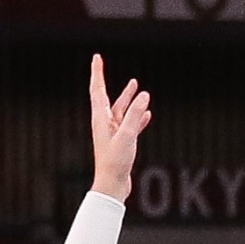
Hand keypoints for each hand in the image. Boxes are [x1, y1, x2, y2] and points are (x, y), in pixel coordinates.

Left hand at [88, 55, 151, 202]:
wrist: (112, 186)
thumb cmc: (115, 163)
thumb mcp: (127, 136)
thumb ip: (135, 115)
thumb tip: (143, 95)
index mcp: (101, 120)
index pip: (98, 90)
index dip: (97, 73)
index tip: (96, 58)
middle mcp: (104, 124)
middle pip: (105, 97)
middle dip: (104, 80)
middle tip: (101, 64)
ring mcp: (113, 134)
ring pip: (121, 111)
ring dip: (128, 98)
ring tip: (136, 85)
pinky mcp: (121, 143)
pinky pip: (130, 125)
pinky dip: (139, 117)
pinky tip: (148, 113)